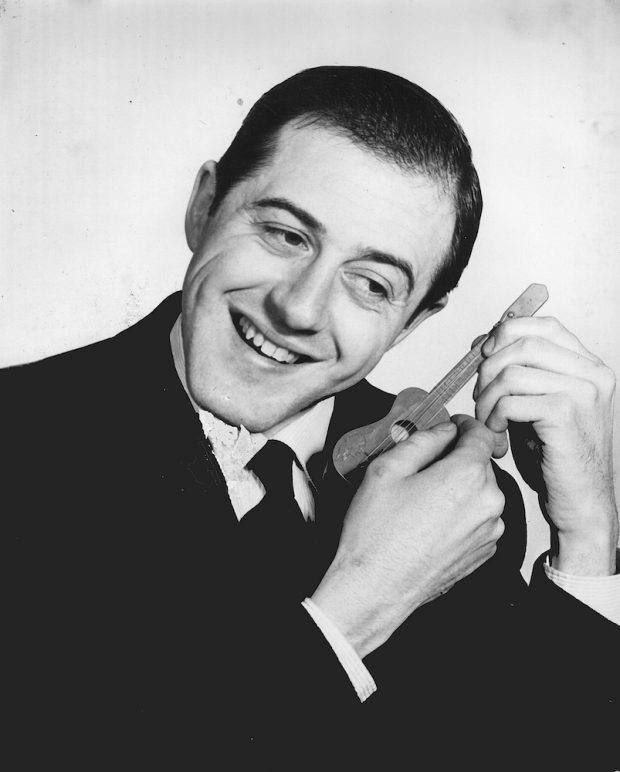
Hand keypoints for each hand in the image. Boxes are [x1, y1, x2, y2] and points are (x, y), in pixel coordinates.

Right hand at [312, 416, 505, 657]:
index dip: (465, 425)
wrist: (376, 588)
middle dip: (456, 459)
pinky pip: (479, 518)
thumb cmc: (377, 535)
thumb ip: (422, 440)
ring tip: (423, 499)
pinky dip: (461, 512)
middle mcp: (487, 503)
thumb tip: (442, 431)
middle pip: (481, 464)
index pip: (481, 434)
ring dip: (459, 487)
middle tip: (424, 466)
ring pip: (480, 492)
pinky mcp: (484, 552)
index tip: (453, 426)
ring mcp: (489, 531)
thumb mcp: (387, 469)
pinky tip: (430, 521)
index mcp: (466, 476)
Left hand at [474, 316, 617, 574]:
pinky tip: (498, 436)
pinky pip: (511, 401)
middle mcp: (592, 373)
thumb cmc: (557, 457)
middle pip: (523, 343)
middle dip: (489, 369)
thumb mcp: (539, 404)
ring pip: (511, 373)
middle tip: (481, 398)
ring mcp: (582, 392)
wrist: (582, 503)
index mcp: (589, 366)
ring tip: (488, 422)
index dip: (507, 333)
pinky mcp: (565, 414)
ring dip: (487, 398)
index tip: (485, 354)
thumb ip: (521, 373)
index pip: (544, 325)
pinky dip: (493, 417)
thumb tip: (484, 342)